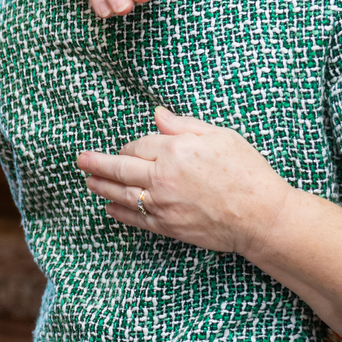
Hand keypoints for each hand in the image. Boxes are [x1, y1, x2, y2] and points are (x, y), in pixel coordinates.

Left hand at [75, 107, 290, 255]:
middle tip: (80, 159)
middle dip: (97, 163)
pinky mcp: (168, 226)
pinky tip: (109, 208)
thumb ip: (184, 126)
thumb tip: (157, 115)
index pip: (140, 145)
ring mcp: (163, 204)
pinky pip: (136, 219)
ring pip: (122, 194)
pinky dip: (119, 213)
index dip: (131, 145)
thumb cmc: (247, 171)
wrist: (260, 215)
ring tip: (88, 181)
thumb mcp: (220, 136)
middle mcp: (163, 177)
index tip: (128, 147)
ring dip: (102, 187)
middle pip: (121, 168)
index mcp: (175, 150)